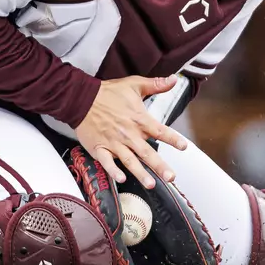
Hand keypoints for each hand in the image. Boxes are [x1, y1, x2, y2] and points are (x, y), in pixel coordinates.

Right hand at [74, 75, 188, 189]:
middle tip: (171, 177)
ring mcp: (114, 143)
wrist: (81, 98)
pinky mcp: (100, 148)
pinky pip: (107, 162)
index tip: (183, 147)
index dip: (172, 139)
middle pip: (147, 152)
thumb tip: (173, 79)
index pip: (159, 131)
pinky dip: (113, 170)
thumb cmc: (107, 92)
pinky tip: (121, 179)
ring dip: (140, 174)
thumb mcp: (134, 84)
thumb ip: (155, 84)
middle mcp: (128, 134)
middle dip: (160, 166)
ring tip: (151, 185)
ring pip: (129, 161)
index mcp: (138, 119)